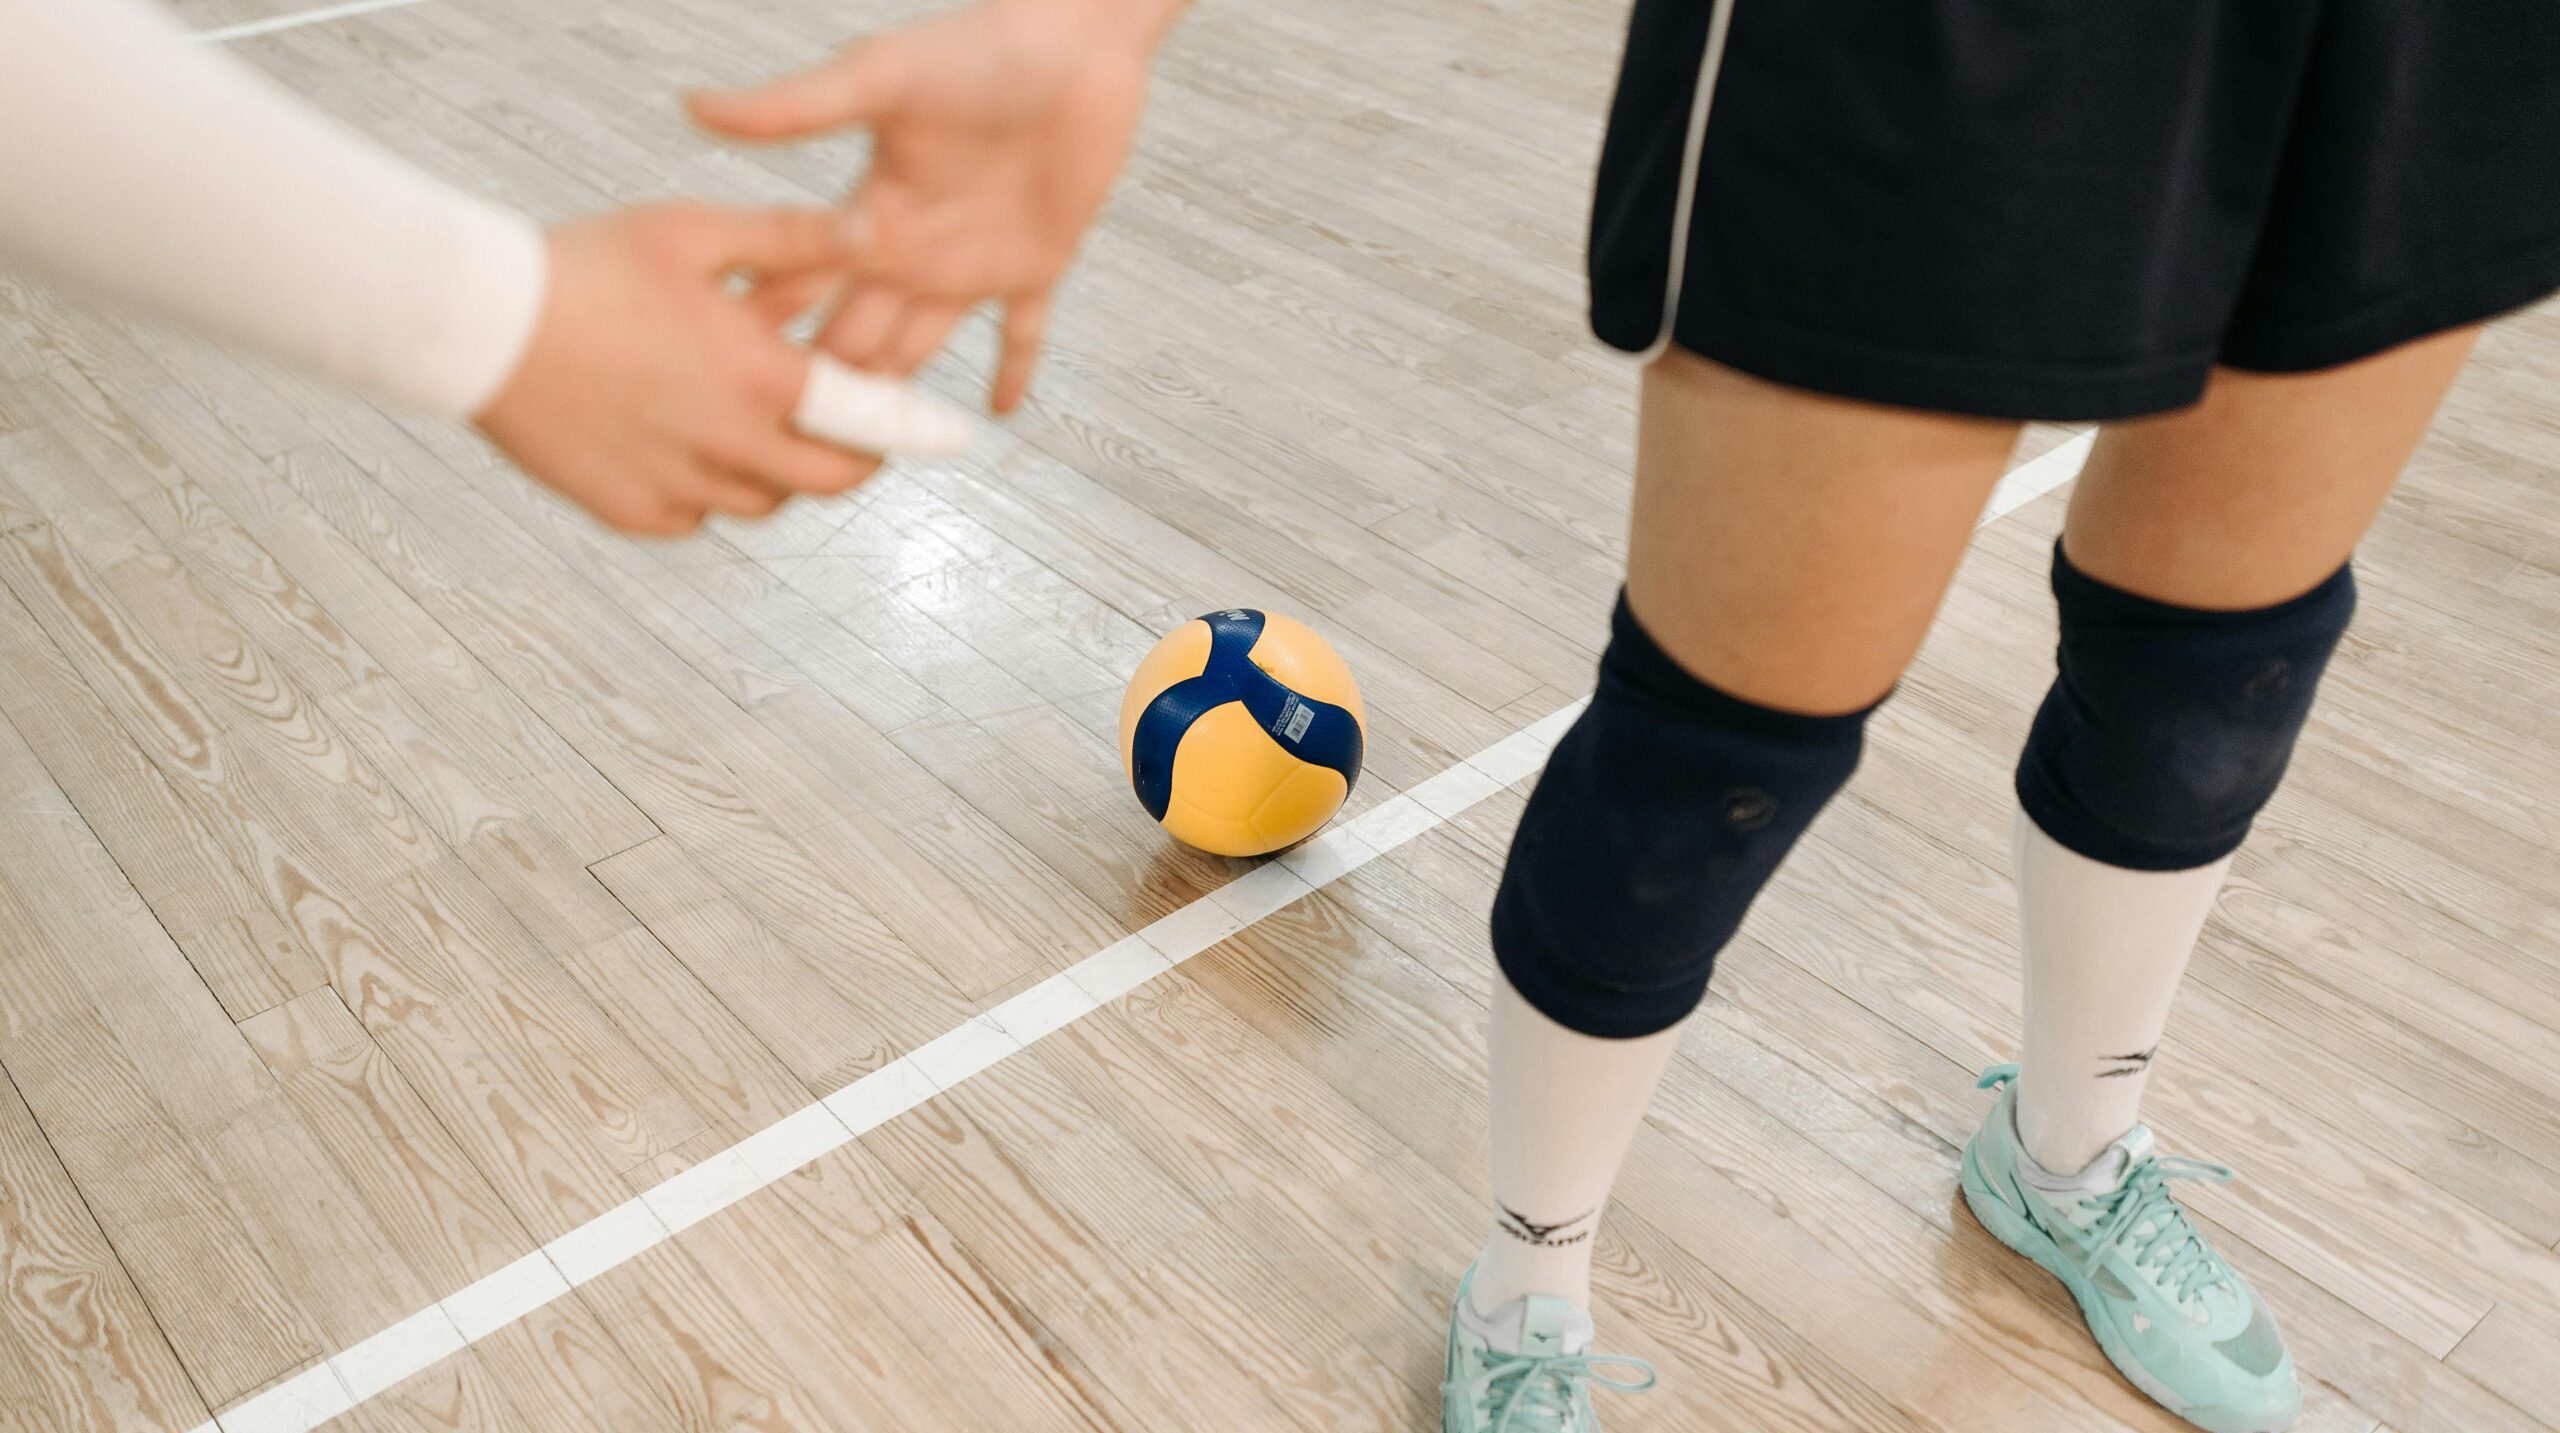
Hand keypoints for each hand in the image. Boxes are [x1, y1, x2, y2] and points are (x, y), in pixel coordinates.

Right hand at [476, 203, 885, 536]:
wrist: (476, 323)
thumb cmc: (586, 264)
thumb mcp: (695, 232)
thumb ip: (795, 237)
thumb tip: (877, 230)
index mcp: (760, 379)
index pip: (868, 425)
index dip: (906, 428)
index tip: (932, 429)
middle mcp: (729, 446)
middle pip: (827, 481)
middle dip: (851, 458)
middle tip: (850, 432)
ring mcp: (679, 487)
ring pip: (763, 501)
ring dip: (777, 470)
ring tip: (758, 424)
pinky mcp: (633, 513)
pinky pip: (698, 516)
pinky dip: (709, 489)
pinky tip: (689, 443)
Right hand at [689, 0, 1171, 410]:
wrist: (1071, 44)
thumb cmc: (975, 47)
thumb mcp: (876, 79)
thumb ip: (792, 107)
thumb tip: (694, 107)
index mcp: (868, 211)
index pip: (803, 283)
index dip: (769, 329)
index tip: (721, 380)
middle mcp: (911, 246)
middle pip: (855, 334)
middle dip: (823, 385)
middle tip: (783, 442)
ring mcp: (971, 261)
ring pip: (923, 347)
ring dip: (900, 395)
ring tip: (866, 449)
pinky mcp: (1036, 263)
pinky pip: (1023, 331)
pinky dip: (1014, 369)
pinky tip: (998, 414)